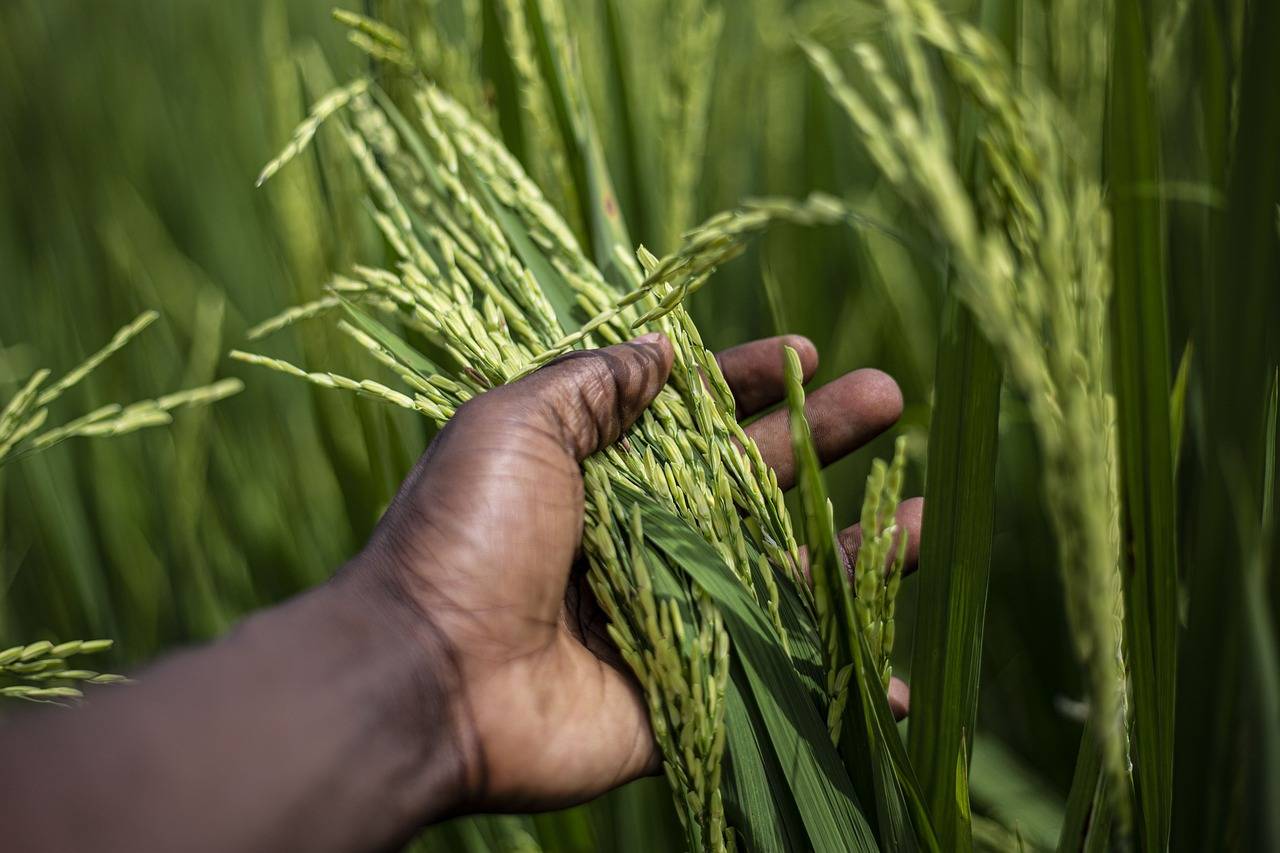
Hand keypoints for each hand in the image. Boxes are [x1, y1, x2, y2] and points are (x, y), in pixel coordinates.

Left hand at [352, 332, 922, 815]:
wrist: (428, 676)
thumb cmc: (466, 536)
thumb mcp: (514, 425)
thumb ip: (592, 386)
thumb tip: (662, 350)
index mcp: (600, 473)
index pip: (692, 417)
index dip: (749, 382)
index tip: (807, 352)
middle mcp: (641, 538)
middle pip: (752, 483)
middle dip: (821, 439)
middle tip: (889, 398)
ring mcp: (669, 615)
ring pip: (779, 576)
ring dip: (853, 550)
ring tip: (927, 518)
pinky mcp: (685, 689)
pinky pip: (774, 676)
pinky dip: (835, 679)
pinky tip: (896, 674)